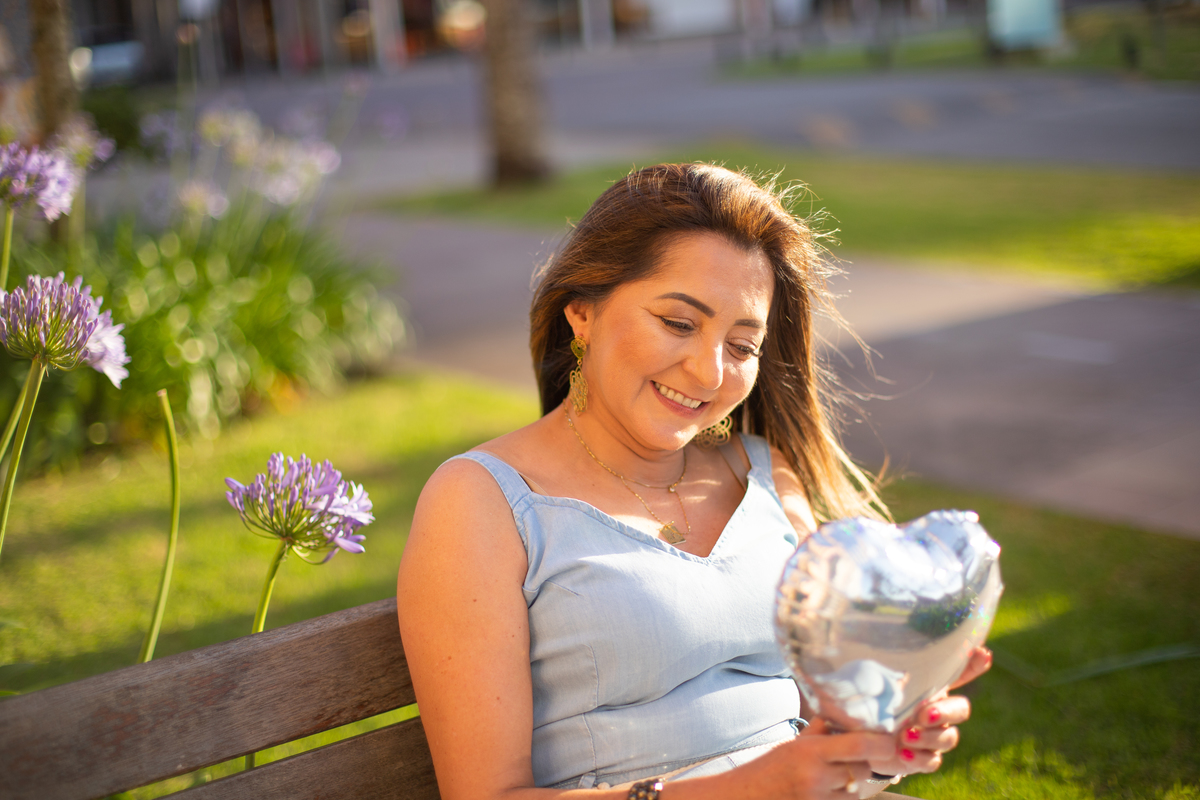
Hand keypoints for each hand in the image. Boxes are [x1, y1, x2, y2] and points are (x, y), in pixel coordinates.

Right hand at [731, 718, 894, 798]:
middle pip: (862, 770)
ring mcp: (818, 798)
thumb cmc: (768, 770)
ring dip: (851, 785)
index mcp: (811, 750)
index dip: (882, 743)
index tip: (889, 741)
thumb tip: (847, 716)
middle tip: (846, 761)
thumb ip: (821, 731)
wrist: (744, 797)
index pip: (860, 745)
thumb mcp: (793, 744)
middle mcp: (817, 775)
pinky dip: (840, 797)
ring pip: (856, 791)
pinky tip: (823, 791)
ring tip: (829, 779)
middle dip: (860, 764)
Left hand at [867, 647, 992, 778]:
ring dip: (928, 737)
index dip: (973, 664)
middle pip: (960, 709)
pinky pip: (932, 761)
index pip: (958, 673)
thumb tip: (891, 651)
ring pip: (948, 737)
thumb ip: (888, 671)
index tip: (983, 653)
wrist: (862, 738)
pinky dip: (918, 758)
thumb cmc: (873, 702)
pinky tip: (902, 753)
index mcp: (930, 687)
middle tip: (923, 714)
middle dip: (946, 712)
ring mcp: (934, 736)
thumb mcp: (878, 682)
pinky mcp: (924, 759)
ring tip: (904, 736)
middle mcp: (939, 710)